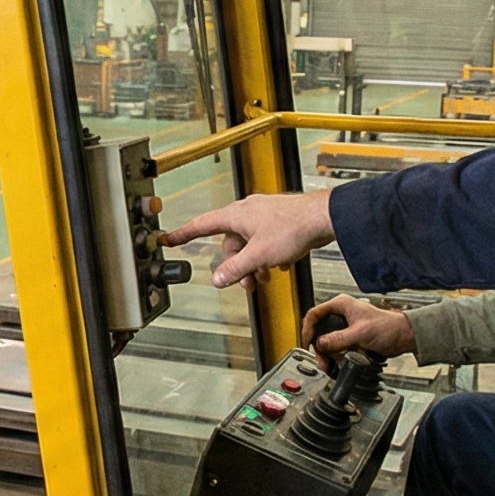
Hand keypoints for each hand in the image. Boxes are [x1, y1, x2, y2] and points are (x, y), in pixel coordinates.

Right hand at [162, 189, 334, 291]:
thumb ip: (236, 268)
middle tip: (245, 283)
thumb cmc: (293, 227)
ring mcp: (264, 216)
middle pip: (230, 243)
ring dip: (253, 264)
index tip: (170, 239)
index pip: (202, 225)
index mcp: (236, 215)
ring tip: (263, 279)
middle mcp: (248, 212)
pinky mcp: (279, 222)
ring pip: (249, 244)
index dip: (184, 234)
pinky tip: (277, 267)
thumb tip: (218, 278)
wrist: (324, 218)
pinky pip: (265, 242)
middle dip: (236, 265)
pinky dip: (267, 257)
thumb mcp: (258, 255)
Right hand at [301, 294, 414, 364]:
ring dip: (328, 355)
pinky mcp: (349, 339)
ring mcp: (344, 328)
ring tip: (332, 365)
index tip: (307, 343)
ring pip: (326, 343)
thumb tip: (320, 344)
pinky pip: (336, 349)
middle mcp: (340, 315)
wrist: (402, 337)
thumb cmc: (388, 327)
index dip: (308, 329)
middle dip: (319, 348)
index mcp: (341, 305)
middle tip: (322, 360)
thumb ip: (339, 339)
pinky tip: (340, 363)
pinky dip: (336, 358)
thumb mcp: (360, 333)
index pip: (314, 314)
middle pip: (318, 332)